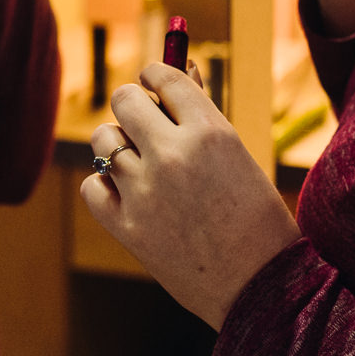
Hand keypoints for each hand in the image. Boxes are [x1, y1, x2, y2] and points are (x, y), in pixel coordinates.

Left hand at [79, 63, 300, 329]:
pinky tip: (125, 192)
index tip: (151, 82)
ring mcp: (146, 191)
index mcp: (210, 131)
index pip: (162, 76)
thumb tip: (178, 68)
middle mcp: (174, 154)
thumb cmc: (256, 217)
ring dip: (116, 144)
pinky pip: (92, 185)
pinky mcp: (127, 227)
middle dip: (132, 105)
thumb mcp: (236, 155)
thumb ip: (201, 113)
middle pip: (124, 100)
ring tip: (136, 161)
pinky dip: (103, 186)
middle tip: (142, 121)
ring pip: (103, 139)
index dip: (153, 75)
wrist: (262, 288)